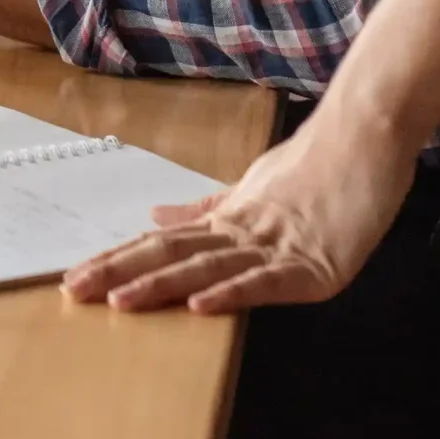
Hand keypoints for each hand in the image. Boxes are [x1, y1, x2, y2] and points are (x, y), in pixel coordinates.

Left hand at [60, 103, 418, 313]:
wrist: (365, 134)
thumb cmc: (316, 164)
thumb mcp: (254, 188)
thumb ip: (208, 209)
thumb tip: (157, 215)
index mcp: (228, 220)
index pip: (163, 243)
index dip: (119, 259)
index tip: (75, 276)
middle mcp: (242, 232)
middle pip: (172, 253)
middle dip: (121, 272)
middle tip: (74, 290)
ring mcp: (276, 246)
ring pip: (209, 266)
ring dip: (163, 285)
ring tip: (120, 300)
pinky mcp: (314, 264)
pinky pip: (266, 280)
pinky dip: (232, 292)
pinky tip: (201, 304)